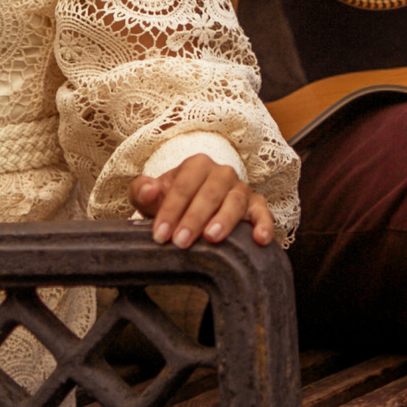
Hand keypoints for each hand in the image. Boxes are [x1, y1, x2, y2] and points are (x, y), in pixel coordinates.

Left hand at [129, 154, 275, 247]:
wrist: (191, 209)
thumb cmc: (170, 202)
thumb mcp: (151, 196)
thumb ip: (143, 191)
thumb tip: (149, 190)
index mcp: (196, 165)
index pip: (184, 185)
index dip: (171, 210)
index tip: (160, 235)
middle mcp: (221, 173)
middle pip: (209, 193)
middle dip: (194, 218)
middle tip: (181, 242)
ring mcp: (241, 189)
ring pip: (235, 201)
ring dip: (224, 220)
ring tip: (212, 238)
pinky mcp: (255, 206)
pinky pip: (263, 213)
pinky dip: (264, 225)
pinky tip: (260, 239)